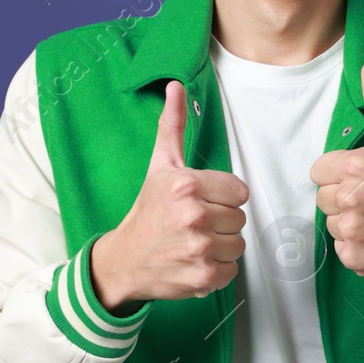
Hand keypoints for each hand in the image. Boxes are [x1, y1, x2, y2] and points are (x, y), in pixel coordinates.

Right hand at [90, 80, 248, 312]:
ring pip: (238, 244)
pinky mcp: (203, 276)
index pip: (239, 191)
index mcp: (187, 185)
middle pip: (239, 218)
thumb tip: (175, 86)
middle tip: (193, 224)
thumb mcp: (160, 166)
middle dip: (220, 221)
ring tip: (194, 242)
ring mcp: (199, 248)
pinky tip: (195, 261)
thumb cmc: (147, 211)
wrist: (124, 260)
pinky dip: (218, 269)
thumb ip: (173, 126)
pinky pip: (232, 270)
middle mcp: (194, 216)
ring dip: (221, 246)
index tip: (200, 202)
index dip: (222, 198)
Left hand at [310, 60, 363, 292]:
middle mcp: (350, 197)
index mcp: (356, 165)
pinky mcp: (353, 256)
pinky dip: (356, 246)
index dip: (339, 174)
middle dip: (343, 198)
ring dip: (349, 223)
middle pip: (322, 198)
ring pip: (330, 224)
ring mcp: (351, 229)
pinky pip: (339, 248)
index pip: (318, 171)